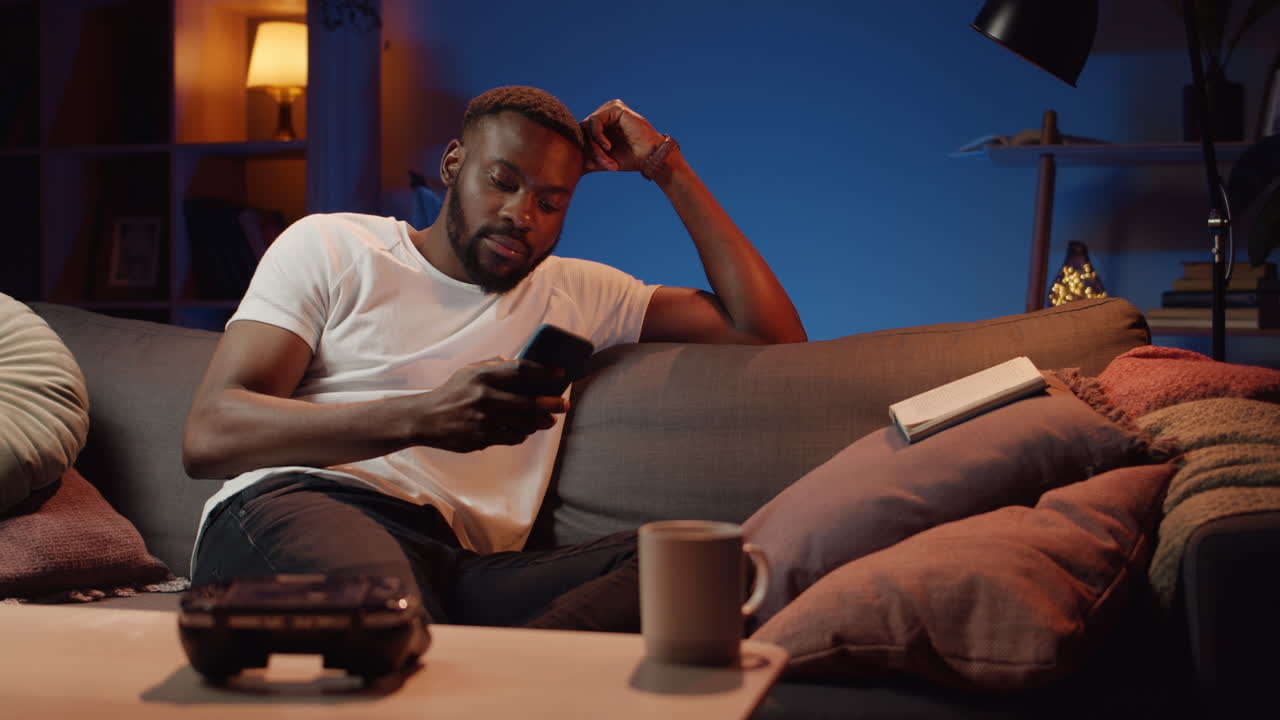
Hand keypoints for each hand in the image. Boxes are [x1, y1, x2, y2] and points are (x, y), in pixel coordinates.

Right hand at [417, 360, 568, 452]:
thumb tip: (522, 366)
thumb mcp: (468, 371)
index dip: (544, 372)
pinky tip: (525, 429)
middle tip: (564, 404)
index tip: (561, 374)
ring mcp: (483, 421)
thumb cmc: (452, 392)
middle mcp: (484, 398)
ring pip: (524, 423)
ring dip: (541, 422)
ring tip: (549, 419)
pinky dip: (522, 434)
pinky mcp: (482, 439)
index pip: (521, 370)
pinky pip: (512, 437)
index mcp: (482, 376)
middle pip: (528, 401)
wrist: (425, 419)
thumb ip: (494, 366)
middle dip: (551, 403)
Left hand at [579, 99, 665, 173]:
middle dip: (590, 150)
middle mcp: (604, 114)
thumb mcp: (602, 160)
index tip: (594, 166)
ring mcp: (609, 109)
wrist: (649, 158)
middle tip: (602, 165)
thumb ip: (587, 159)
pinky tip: (608, 147)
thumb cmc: (630, 160)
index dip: (584, 151)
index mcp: (601, 124)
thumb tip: (568, 170)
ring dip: (595, 146)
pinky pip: (595, 121)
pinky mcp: (615, 107)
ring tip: (606, 159)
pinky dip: (598, 137)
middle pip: (582, 130)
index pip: (581, 134)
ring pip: (587, 127)